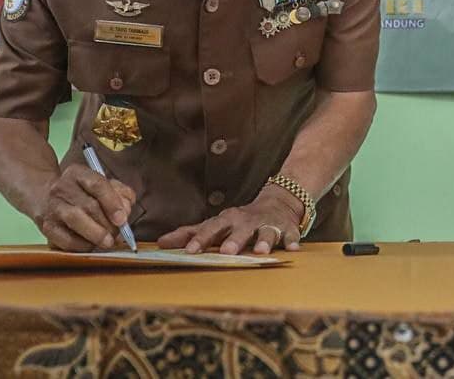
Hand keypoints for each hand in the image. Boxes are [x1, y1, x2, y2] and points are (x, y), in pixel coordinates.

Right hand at [33, 164, 134, 251]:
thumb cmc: (82, 194)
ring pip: (76, 220)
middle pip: (88, 205)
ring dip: (96, 234)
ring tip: (108, 242)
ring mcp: (52, 207)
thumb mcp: (103, 185)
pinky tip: (91, 246)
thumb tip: (126, 210)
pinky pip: (65, 239)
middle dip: (107, 223)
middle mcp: (62, 187)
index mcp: (78, 173)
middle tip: (118, 234)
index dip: (112, 203)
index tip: (122, 219)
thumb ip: (120, 194)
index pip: (97, 184)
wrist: (46, 198)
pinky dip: (82, 245)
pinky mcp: (46, 227)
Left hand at [158, 188, 303, 254]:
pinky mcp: (288, 229)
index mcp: (228, 220)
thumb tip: (160, 243)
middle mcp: (248, 221)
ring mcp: (269, 224)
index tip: (190, 252)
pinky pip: (291, 234)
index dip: (201, 239)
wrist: (279, 202)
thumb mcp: (217, 224)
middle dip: (234, 240)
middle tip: (226, 252)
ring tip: (261, 251)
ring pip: (266, 232)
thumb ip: (190, 234)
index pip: (212, 229)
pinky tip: (293, 248)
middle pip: (239, 230)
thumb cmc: (241, 220)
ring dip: (264, 241)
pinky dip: (292, 240)